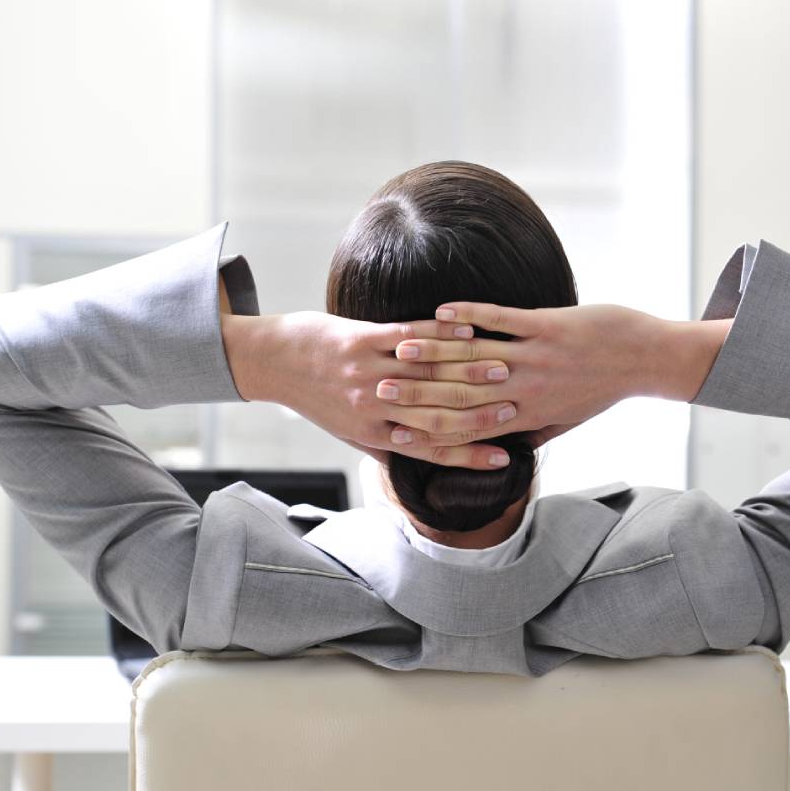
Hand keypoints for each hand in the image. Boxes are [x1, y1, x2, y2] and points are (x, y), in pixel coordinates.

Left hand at [220, 311, 520, 469]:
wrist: (271, 361)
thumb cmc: (315, 398)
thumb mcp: (350, 430)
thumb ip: (388, 442)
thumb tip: (428, 456)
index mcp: (373, 434)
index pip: (430, 450)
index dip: (469, 456)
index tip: (505, 459)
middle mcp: (371, 406)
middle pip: (436, 413)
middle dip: (481, 412)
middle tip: (518, 408)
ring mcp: (366, 371)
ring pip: (429, 375)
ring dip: (470, 371)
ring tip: (505, 368)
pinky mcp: (360, 338)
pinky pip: (408, 337)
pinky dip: (441, 335)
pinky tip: (470, 331)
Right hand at [375, 302, 664, 452]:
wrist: (646, 358)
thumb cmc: (603, 389)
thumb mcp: (567, 420)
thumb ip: (533, 432)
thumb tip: (503, 448)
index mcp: (528, 415)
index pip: (468, 426)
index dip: (429, 426)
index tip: (396, 423)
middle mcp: (527, 390)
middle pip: (461, 393)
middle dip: (418, 390)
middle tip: (379, 386)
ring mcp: (537, 356)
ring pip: (474, 356)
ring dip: (434, 351)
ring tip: (399, 348)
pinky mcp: (548, 326)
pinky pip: (501, 320)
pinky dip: (470, 314)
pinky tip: (442, 311)